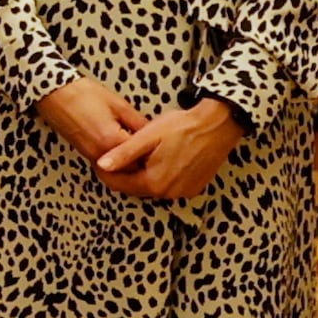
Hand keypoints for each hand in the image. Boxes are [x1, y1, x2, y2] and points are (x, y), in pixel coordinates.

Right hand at [35, 75, 154, 165]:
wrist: (56, 94)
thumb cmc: (83, 95)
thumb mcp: (119, 105)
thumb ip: (139, 123)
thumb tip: (154, 134)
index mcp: (112, 141)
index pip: (141, 159)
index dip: (155, 156)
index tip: (164, 151)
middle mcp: (101, 154)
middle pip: (130, 171)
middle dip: (144, 164)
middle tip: (157, 155)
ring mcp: (92, 156)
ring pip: (119, 171)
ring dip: (131, 166)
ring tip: (142, 154)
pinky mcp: (86, 153)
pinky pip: (108, 166)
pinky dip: (118, 163)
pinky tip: (125, 152)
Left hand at [94, 97, 243, 202]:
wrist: (218, 124)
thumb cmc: (183, 126)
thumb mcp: (147, 136)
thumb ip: (123, 153)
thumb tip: (102, 165)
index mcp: (155, 182)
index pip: (120, 185)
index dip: (106, 174)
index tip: (99, 161)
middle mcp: (169, 193)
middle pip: (136, 188)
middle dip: (124, 174)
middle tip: (117, 156)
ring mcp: (184, 192)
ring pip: (153, 187)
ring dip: (142, 175)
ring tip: (139, 155)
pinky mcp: (195, 187)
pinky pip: (169, 186)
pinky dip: (160, 176)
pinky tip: (159, 159)